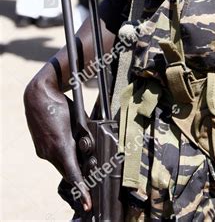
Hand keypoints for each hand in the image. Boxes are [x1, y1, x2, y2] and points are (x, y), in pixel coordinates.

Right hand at [23, 65, 91, 211]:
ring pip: (62, 165)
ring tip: (80, 149)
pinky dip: (64, 156)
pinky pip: (54, 158)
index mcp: (61, 146)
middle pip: (69, 172)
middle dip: (79, 175)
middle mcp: (50, 152)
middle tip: (90, 173)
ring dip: (71, 163)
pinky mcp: (41, 147)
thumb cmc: (64, 105)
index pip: (73, 174)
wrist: (40, 96)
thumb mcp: (80, 120)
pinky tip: (68, 143)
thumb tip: (92, 150)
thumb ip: (86, 137)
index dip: (82, 189)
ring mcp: (43, 151)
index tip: (87, 202)